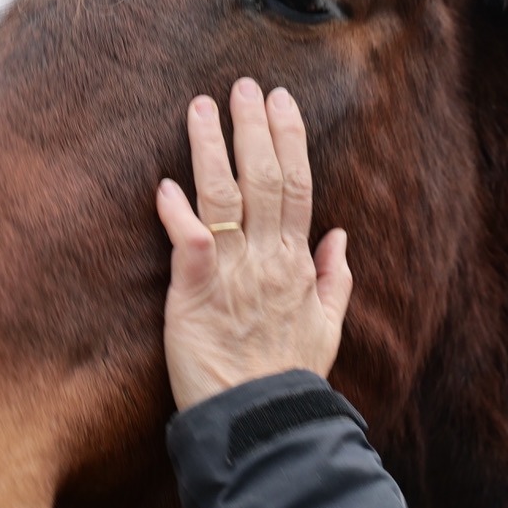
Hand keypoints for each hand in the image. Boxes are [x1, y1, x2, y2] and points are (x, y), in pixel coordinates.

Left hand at [157, 79, 352, 410]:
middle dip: (255, 129)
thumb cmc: (288, 375)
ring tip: (203, 107)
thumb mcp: (327, 328)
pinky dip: (178, 213)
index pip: (299, 188)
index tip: (281, 104)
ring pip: (226, 198)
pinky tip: (166, 183)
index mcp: (297, 264)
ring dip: (214, 149)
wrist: (259, 421)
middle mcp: (268, 260)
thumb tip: (340, 236)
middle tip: (245, 85)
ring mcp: (233, 275)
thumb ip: (335, 278)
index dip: (290, 142)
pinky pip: (189, 244)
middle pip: (265, 180)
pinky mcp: (195, 296)